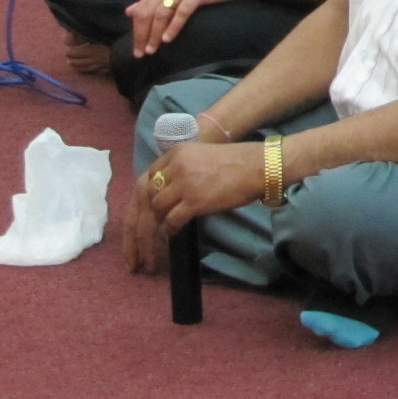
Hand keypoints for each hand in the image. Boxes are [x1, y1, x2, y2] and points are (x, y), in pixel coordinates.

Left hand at [121, 140, 265, 272]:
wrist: (258, 166)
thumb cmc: (236, 163)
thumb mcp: (202, 156)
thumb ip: (182, 169)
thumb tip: (168, 194)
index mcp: (176, 153)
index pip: (147, 179)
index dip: (141, 202)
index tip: (139, 220)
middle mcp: (175, 166)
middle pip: (146, 197)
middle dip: (140, 224)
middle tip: (139, 244)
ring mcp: (184, 183)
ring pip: (156, 209)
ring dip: (155, 228)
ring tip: (158, 241)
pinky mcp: (194, 201)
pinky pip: (171, 220)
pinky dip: (169, 230)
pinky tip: (172, 235)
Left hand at [125, 0, 240, 57]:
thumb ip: (151, 0)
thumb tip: (129, 12)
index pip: (141, 10)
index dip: (136, 31)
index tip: (136, 49)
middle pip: (148, 13)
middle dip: (143, 35)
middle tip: (141, 53)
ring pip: (161, 13)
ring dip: (155, 34)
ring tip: (153, 49)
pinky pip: (181, 12)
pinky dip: (173, 26)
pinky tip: (168, 38)